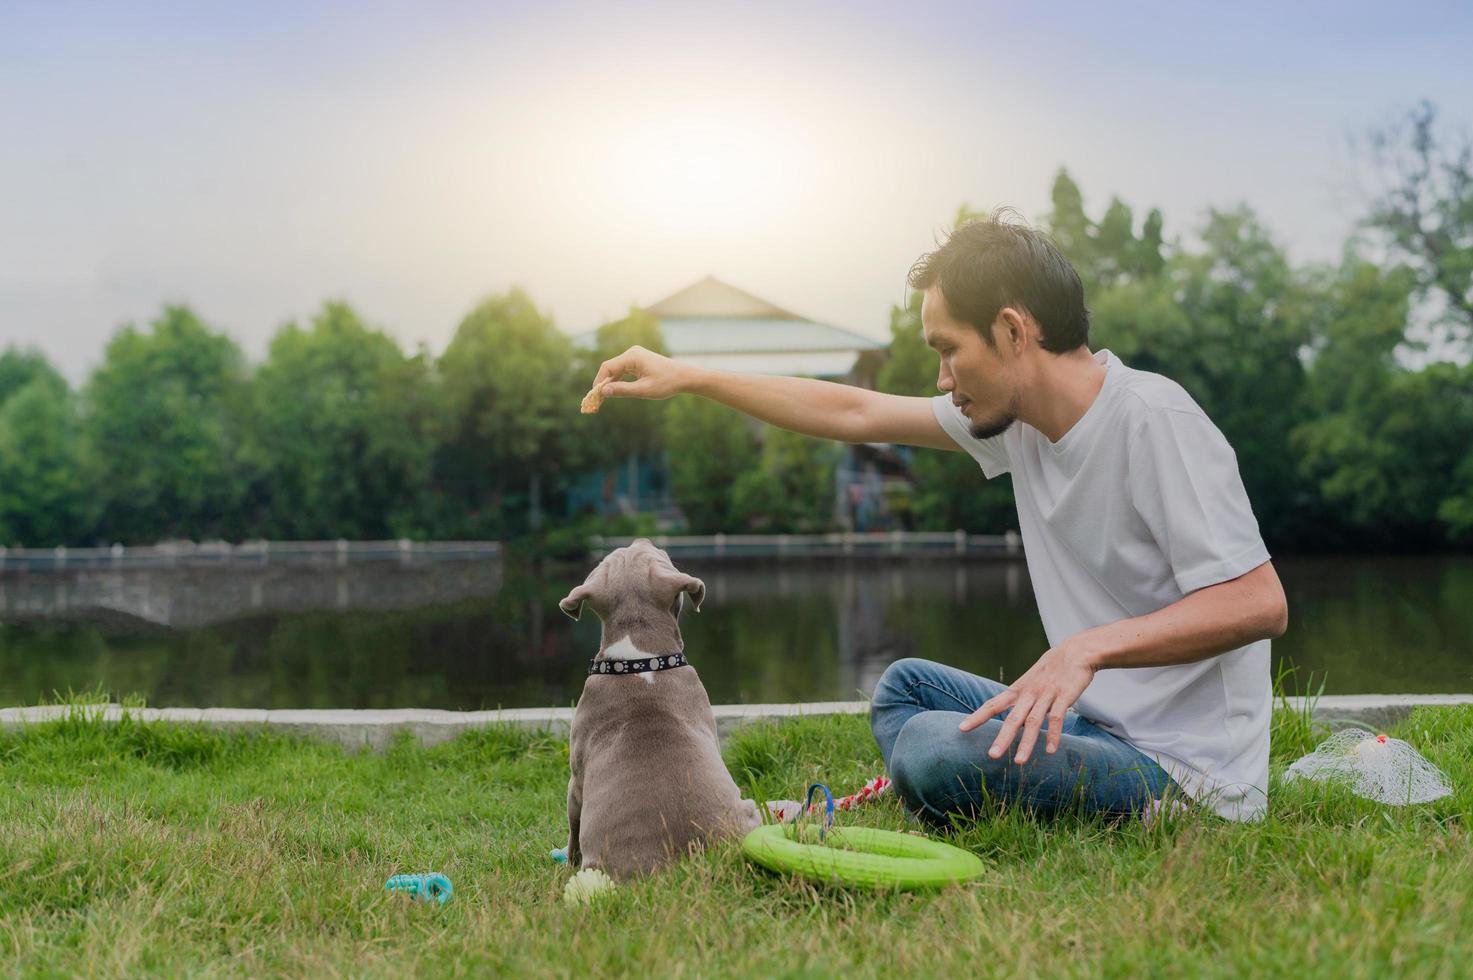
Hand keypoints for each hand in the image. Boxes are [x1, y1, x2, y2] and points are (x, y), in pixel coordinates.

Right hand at [591, 346, 689, 401]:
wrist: (684, 377)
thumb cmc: (667, 383)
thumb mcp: (644, 390)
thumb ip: (623, 390)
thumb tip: (603, 392)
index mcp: (632, 357)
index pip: (607, 368)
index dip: (599, 382)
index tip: (594, 396)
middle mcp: (631, 353)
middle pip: (609, 367)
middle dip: (602, 383)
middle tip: (596, 400)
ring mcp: (634, 355)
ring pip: (615, 369)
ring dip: (609, 382)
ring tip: (602, 398)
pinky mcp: (637, 360)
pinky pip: (622, 370)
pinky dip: (617, 380)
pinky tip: (614, 391)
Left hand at [957, 637, 1101, 764]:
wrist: (1076, 651)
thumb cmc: (1052, 667)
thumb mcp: (1031, 680)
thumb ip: (1022, 699)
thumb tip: (1014, 719)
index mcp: (1018, 689)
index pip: (994, 704)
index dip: (978, 716)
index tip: (962, 728)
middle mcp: (1029, 693)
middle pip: (1013, 718)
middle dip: (1002, 738)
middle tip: (992, 755)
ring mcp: (1046, 694)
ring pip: (1033, 722)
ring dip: (1026, 743)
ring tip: (1019, 762)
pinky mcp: (1064, 696)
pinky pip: (1056, 718)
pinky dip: (1053, 735)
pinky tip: (1050, 750)